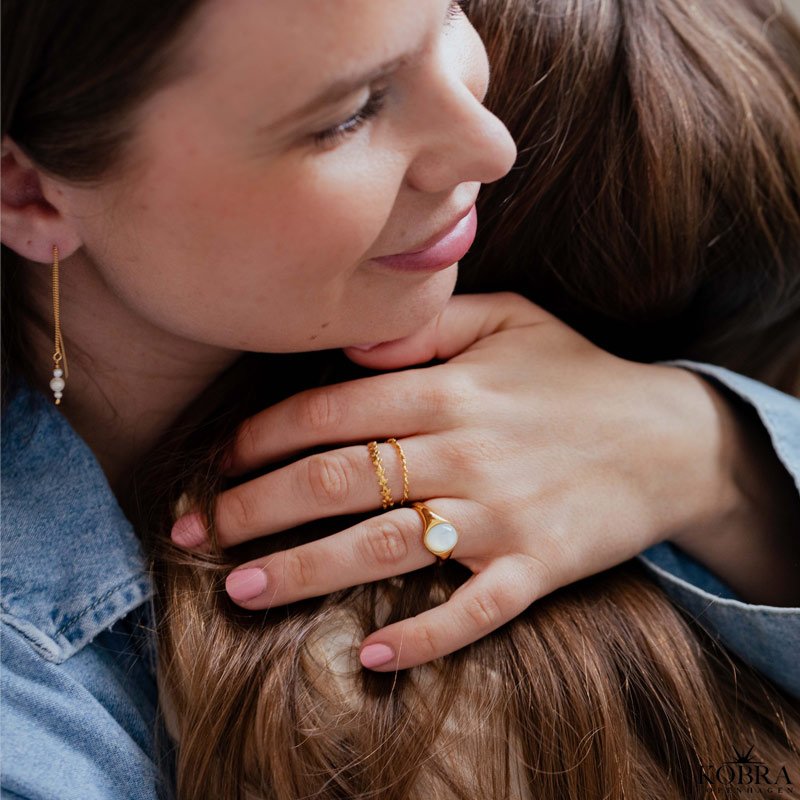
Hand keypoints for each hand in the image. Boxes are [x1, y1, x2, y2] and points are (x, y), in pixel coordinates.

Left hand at [171, 292, 738, 669]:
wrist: (671, 438)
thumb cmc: (580, 375)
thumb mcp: (511, 318)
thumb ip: (429, 323)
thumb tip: (352, 343)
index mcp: (449, 387)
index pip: (330, 411)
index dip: (263, 437)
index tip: (221, 461)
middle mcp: (464, 450)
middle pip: (336, 480)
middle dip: (255, 506)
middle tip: (198, 531)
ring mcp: (499, 514)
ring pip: (382, 547)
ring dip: (303, 571)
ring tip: (241, 590)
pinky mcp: (537, 567)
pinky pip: (472, 610)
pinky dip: (422, 637)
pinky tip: (371, 654)